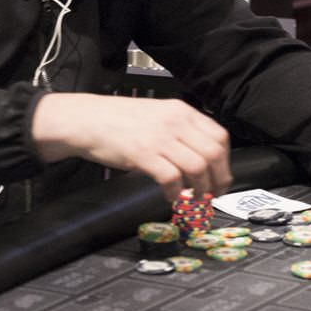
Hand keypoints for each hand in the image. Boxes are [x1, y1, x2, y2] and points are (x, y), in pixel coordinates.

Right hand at [34, 93, 231, 201]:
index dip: (225, 161)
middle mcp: (175, 122)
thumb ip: (179, 129)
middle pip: (214, 154)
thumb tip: (200, 154)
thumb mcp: (157, 114)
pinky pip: (171, 178)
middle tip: (214, 194)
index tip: (221, 176)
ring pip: (197, 167)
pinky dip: (176, 193)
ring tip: (194, 199)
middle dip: (219, 180)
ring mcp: (159, 138)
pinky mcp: (143, 154)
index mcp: (181, 111)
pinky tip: (172, 197)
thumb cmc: (117, 119)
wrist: (85, 119)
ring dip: (201, 189)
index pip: (219, 136)